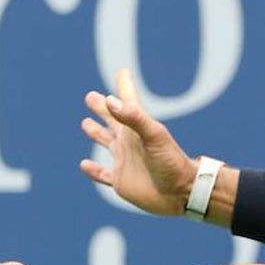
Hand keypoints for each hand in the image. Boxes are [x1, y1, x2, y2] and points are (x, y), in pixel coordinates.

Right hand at [80, 68, 197, 215]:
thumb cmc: (171, 162)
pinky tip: (84, 164)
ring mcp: (124, 161)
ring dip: (96, 132)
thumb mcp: (154, 135)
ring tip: (86, 123)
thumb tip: (109, 100)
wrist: (181, 193)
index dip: (124, 86)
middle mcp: (128, 142)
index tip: (122, 71)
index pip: (128, 102)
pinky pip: (102, 174)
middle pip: (111, 119)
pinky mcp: (120, 181)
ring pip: (105, 142)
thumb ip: (132, 117)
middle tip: (91, 96)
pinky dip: (93, 170)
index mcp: (136, 128)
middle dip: (102, 108)